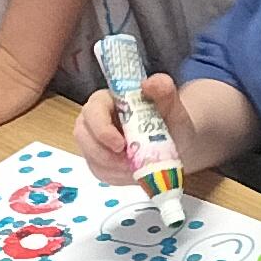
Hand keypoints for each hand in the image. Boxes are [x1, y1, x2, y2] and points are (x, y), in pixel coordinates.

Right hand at [74, 71, 179, 185]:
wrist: (177, 140)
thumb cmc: (169, 119)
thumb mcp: (171, 104)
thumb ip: (163, 89)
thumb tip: (148, 84)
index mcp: (106, 100)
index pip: (92, 112)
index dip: (102, 130)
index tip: (121, 145)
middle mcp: (94, 119)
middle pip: (83, 136)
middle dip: (104, 154)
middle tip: (130, 163)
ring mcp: (94, 141)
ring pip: (91, 157)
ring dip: (113, 167)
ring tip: (137, 167)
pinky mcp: (99, 161)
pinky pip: (100, 172)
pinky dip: (118, 176)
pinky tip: (135, 172)